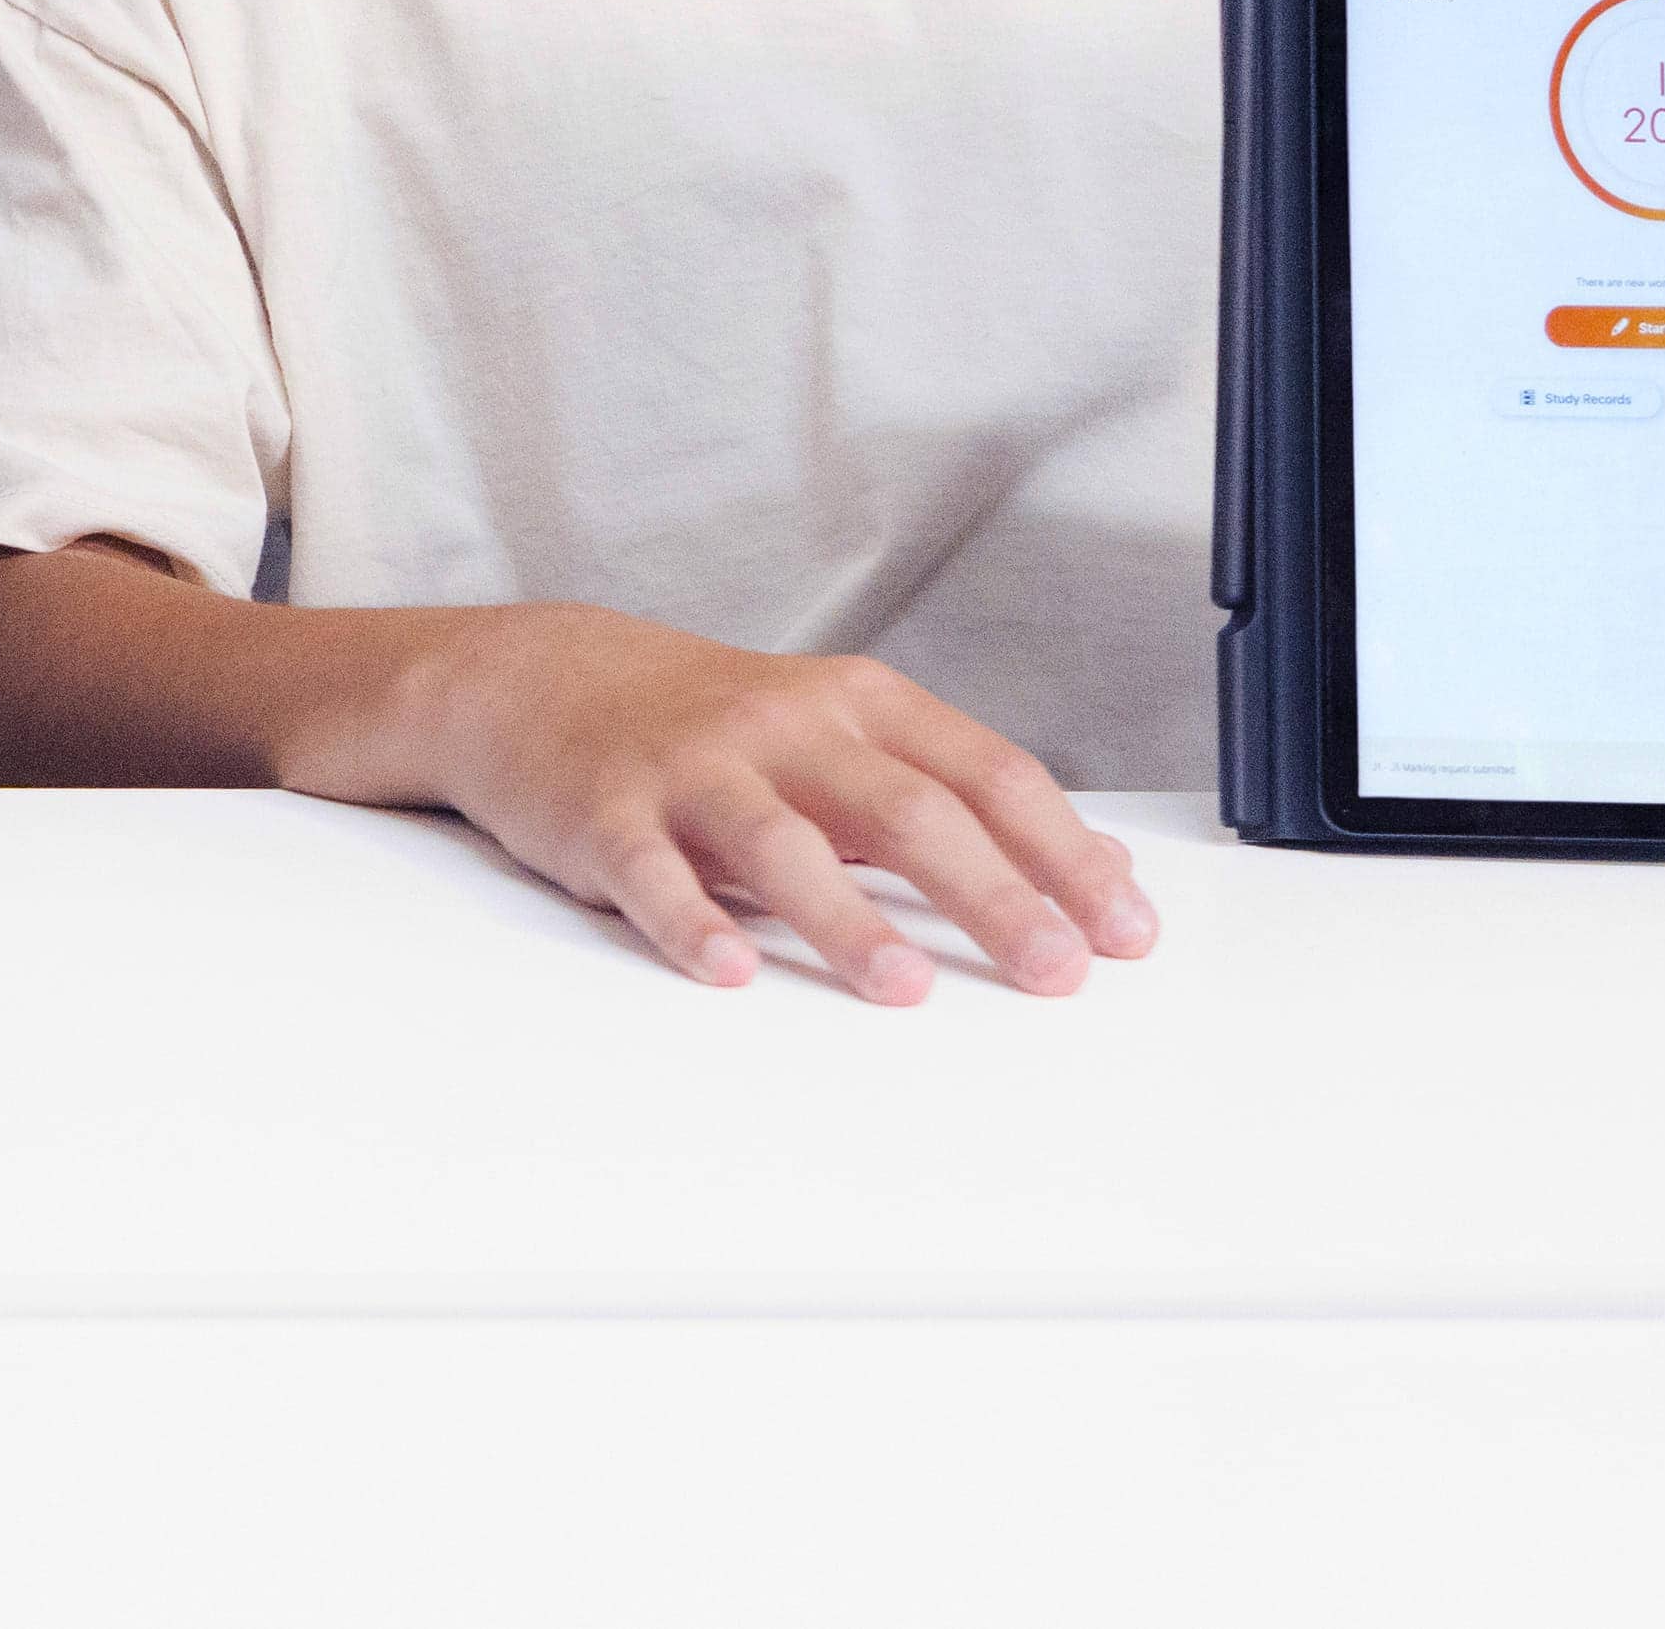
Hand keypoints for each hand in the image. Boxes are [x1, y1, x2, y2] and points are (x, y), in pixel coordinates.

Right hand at [407, 609, 1156, 1004]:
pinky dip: (692, 922)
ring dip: (847, 919)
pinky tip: (730, 970)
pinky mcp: (607, 811)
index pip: (988, 774)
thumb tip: (1103, 870)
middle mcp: (785, 726)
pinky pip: (652, 872)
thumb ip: (963, 798)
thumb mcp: (844, 736)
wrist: (540, 678)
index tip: (1124, 931)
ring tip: (905, 987)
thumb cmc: (713, 725)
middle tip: (1053, 971)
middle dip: (991, 895)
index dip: (1063, 854)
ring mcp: (693, 767)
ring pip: (781, 840)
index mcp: (859, 706)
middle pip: (906, 808)